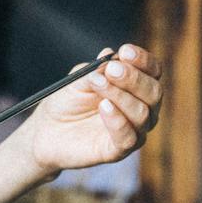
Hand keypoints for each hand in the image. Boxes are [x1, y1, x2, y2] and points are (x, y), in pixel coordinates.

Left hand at [20, 44, 163, 174]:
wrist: (47, 130)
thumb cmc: (68, 102)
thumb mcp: (80, 79)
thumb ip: (97, 69)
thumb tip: (110, 54)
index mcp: (136, 87)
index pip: (153, 71)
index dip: (143, 60)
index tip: (125, 51)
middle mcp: (142, 108)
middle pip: (154, 92)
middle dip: (134, 78)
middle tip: (111, 70)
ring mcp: (133, 131)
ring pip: (143, 114)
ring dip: (120, 96)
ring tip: (98, 84)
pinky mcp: (119, 151)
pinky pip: (129, 138)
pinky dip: (118, 121)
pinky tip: (104, 106)